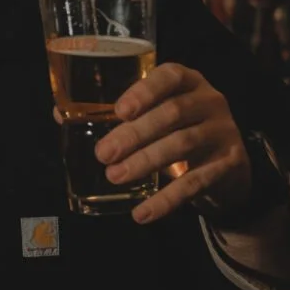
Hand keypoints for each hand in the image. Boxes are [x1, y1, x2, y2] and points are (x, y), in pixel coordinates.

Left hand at [91, 62, 251, 225]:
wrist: (229, 167)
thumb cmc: (179, 131)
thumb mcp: (156, 116)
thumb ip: (117, 115)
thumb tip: (59, 114)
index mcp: (188, 81)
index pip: (170, 76)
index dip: (144, 91)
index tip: (119, 112)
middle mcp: (210, 101)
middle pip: (172, 113)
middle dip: (134, 134)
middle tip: (102, 154)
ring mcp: (223, 131)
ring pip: (182, 144)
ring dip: (145, 162)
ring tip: (114, 176)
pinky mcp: (230, 163)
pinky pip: (196, 182)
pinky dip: (166, 200)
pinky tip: (142, 214)